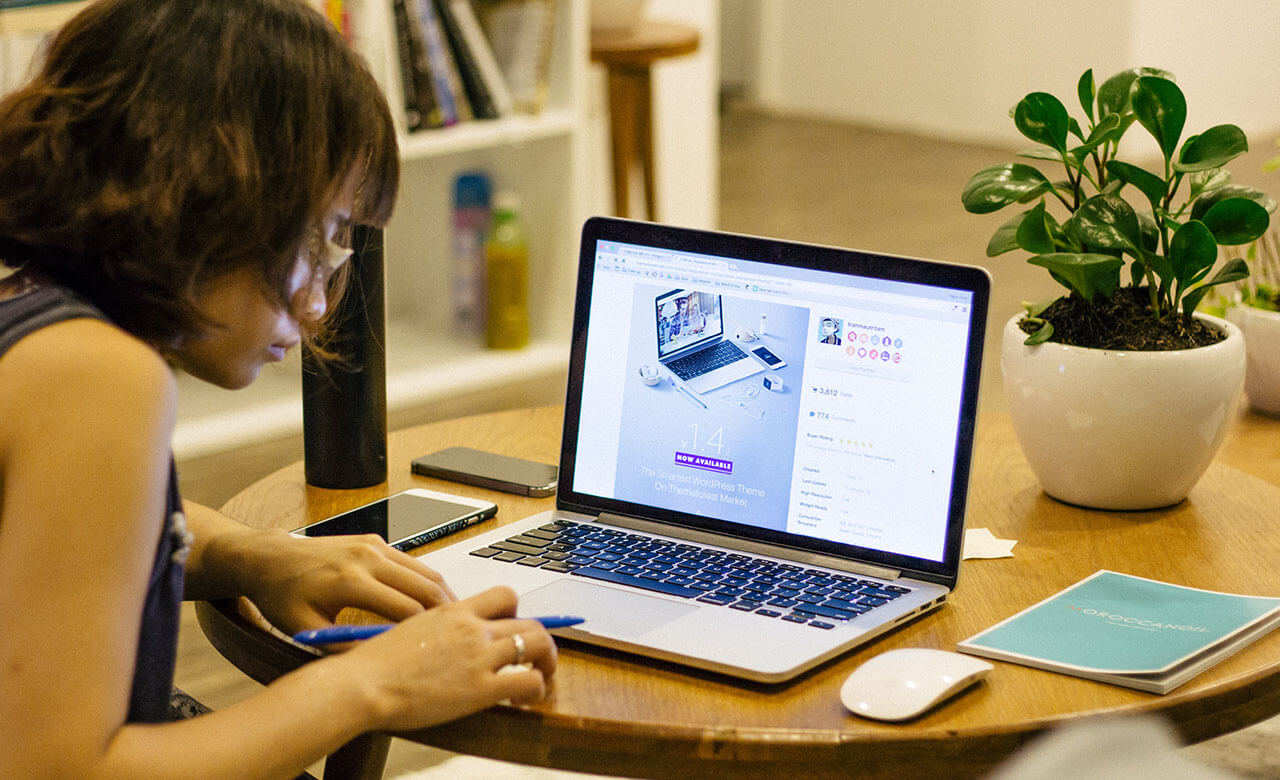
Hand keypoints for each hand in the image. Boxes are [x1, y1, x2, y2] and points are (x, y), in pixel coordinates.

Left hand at [238, 530, 456, 635]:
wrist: (271, 558)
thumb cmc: (284, 595)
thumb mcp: (306, 630)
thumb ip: (343, 647)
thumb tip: (379, 663)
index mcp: (350, 581)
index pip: (405, 610)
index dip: (427, 634)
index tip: (439, 651)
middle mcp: (367, 558)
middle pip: (425, 587)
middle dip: (447, 613)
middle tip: (462, 636)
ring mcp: (374, 546)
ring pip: (425, 571)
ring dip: (443, 596)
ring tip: (455, 621)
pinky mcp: (376, 541)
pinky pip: (412, 563)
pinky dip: (427, 582)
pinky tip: (432, 602)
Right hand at [342, 586, 557, 729]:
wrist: (363, 684)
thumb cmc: (374, 664)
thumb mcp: (410, 629)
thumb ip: (437, 629)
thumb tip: (445, 639)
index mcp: (454, 611)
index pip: (504, 596)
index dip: (518, 612)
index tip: (516, 627)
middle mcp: (472, 628)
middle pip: (529, 621)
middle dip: (540, 641)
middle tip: (537, 658)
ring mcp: (479, 656)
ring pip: (538, 645)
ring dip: (547, 662)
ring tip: (541, 677)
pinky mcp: (480, 688)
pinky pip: (529, 681)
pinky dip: (536, 689)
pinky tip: (524, 701)